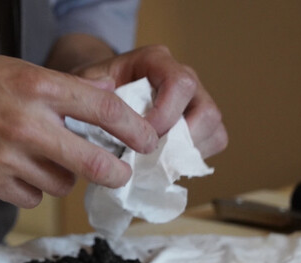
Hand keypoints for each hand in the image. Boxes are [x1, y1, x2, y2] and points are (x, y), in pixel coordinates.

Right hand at [0, 51, 157, 207]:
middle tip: (120, 173)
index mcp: (37, 86)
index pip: (104, 109)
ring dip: (62, 175)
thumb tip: (103, 107)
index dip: (134, 128)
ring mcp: (7, 157)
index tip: (148, 140)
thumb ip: (58, 91)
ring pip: (61, 184)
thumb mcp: (16, 69)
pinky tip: (18, 170)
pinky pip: (32, 197)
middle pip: (92, 162)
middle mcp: (27, 123)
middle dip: (115, 172)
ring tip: (43, 157)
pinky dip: (32, 188)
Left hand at [74, 45, 227, 158]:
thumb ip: (91, 94)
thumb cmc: (95, 88)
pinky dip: (192, 158)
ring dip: (187, 153)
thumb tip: (102, 114)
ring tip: (157, 162)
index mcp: (157, 61)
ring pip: (214, 129)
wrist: (100, 92)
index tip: (142, 138)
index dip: (166, 116)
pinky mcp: (200, 122)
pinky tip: (165, 162)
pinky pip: (214, 142)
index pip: (180, 84)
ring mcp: (196, 100)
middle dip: (180, 141)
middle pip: (206, 111)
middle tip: (151, 156)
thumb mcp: (86, 84)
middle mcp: (184, 77)